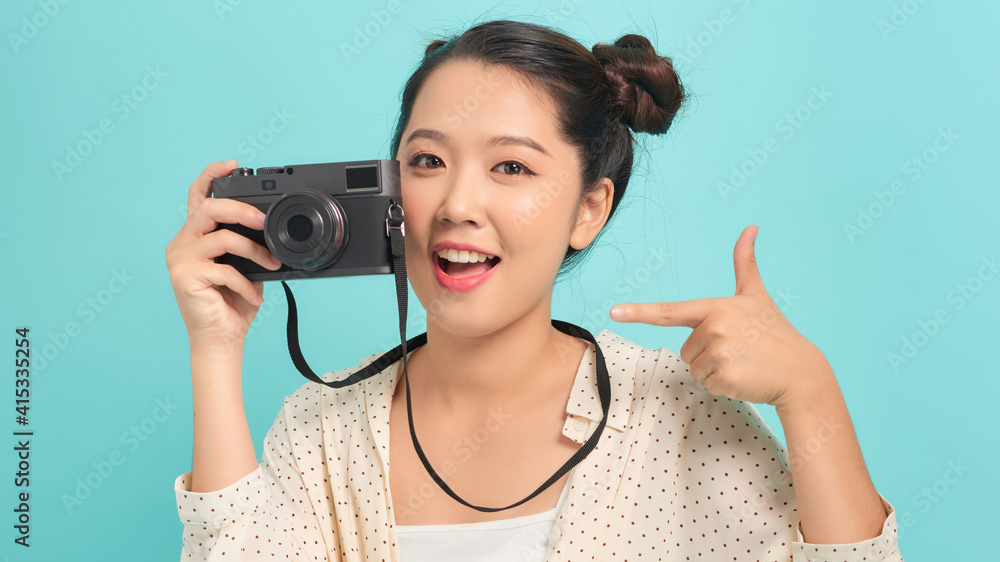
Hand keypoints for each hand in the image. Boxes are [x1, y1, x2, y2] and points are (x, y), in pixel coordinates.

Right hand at [165, 160, 283, 351]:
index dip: (212, 176)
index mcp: (195, 236)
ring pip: (221, 238)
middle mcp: (182, 243)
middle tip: (264, 222)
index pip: (198, 197)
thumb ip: (247, 243)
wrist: (222, 339)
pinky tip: (253, 295)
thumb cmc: (233, 303)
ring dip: (254, 251)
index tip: (232, 165)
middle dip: (242, 210)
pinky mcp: (183, 277)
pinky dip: (245, 283)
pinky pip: (224, 269)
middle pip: (209, 209)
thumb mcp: (245, 265)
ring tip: (271, 265)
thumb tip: (270, 227)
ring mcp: (179, 259)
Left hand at [610, 225, 834, 408]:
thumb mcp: (756, 295)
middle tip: (738, 349)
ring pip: (694, 368)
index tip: (614, 312)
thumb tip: (750, 227)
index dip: (639, 312)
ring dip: (714, 369)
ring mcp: (718, 353)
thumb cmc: (775, 332)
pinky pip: (706, 384)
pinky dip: (723, 385)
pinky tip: (743, 376)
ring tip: (741, 361)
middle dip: (707, 353)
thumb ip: (745, 263)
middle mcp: (714, 328)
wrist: (800, 371)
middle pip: (685, 349)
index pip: (670, 311)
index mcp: (715, 307)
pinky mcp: (723, 377)